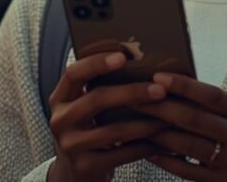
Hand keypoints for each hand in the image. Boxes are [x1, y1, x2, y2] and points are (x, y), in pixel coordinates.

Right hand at [47, 52, 168, 181]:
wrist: (74, 173)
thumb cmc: (88, 130)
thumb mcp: (84, 108)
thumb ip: (99, 88)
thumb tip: (141, 63)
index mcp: (59, 98)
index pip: (73, 73)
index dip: (96, 63)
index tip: (123, 56)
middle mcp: (59, 120)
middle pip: (97, 99)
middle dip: (132, 93)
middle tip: (160, 89)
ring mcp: (70, 145)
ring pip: (113, 131)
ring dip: (145, 123)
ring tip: (167, 118)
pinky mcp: (84, 166)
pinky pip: (121, 155)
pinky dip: (144, 146)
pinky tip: (160, 141)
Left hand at [137, 73, 226, 181]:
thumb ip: (224, 107)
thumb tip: (182, 89)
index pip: (213, 95)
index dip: (184, 85)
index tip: (158, 77)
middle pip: (194, 119)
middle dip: (160, 107)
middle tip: (134, 98)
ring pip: (185, 145)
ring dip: (157, 133)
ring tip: (135, 122)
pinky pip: (187, 171)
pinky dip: (166, 160)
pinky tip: (150, 151)